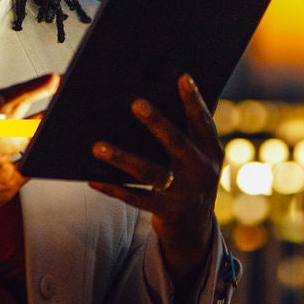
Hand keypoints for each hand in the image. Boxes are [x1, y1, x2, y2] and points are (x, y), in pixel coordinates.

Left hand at [88, 73, 225, 280]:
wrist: (195, 227)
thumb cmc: (189, 176)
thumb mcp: (198, 155)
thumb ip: (187, 131)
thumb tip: (164, 90)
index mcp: (211, 151)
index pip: (202, 121)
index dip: (194, 100)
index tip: (182, 76)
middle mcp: (201, 171)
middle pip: (176, 143)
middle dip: (157, 122)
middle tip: (135, 103)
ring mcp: (184, 193)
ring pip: (149, 173)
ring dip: (122, 158)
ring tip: (97, 146)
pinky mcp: (166, 212)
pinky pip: (135, 198)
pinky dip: (113, 189)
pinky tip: (92, 179)